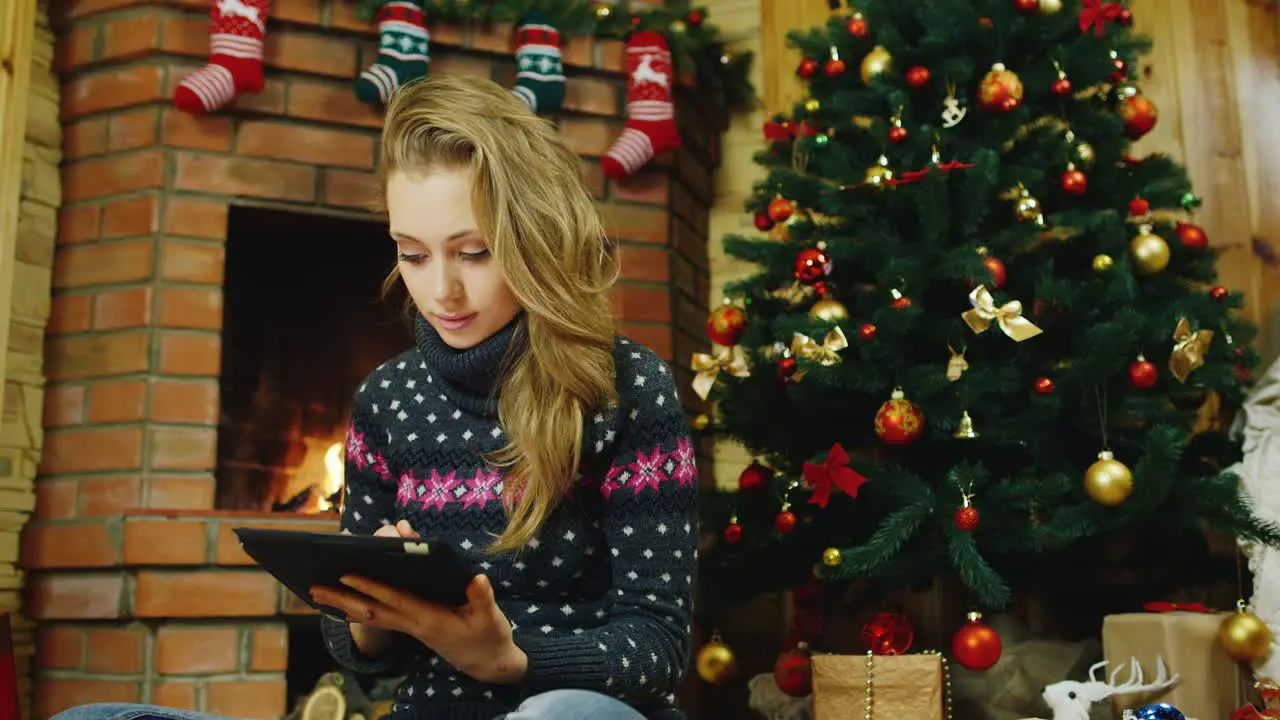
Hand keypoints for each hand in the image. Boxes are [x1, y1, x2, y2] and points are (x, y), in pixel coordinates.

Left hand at [311, 523, 527, 683]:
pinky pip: (380, 618)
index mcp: (429, 619)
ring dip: (342, 604)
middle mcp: (413, 624)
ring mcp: (410, 627)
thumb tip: (475, 578)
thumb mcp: (490, 616)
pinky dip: (358, 611)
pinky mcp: (412, 627)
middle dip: (342, 598)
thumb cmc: (488, 636)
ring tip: (318, 593)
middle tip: (314, 587)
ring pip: (370, 615)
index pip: (394, 600)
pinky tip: (342, 606)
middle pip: (371, 611)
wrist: (487, 663)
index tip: (348, 574)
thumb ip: (482, 597)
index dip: (371, 587)